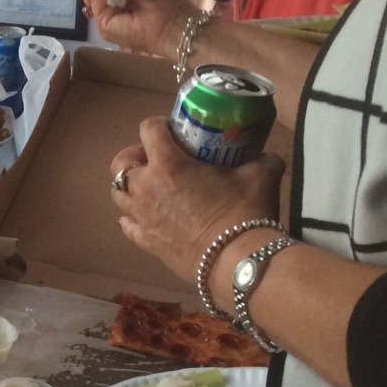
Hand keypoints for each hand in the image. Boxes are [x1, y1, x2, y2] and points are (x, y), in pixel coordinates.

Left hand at [110, 117, 284, 282]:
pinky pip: (127, 225)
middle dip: (135, 156)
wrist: (236, 261)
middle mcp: (146, 188)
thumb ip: (263, 160)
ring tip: (152, 187)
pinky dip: (132, 218)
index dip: (158, 125)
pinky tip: (147, 217)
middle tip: (158, 159)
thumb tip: (269, 157)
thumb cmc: (244, 213)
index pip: (148, 130)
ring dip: (130, 186)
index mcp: (168, 165)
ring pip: (117, 194)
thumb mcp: (260, 177)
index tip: (173, 131)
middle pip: (120, 163)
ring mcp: (142, 217)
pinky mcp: (145, 242)